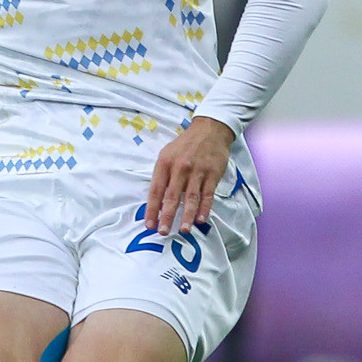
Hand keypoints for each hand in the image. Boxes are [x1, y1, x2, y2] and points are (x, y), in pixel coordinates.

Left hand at [145, 116, 233, 237]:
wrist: (210, 129)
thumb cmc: (185, 145)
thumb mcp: (167, 154)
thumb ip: (162, 175)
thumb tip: (156, 200)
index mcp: (165, 163)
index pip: (156, 190)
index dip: (152, 208)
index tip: (149, 224)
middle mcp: (180, 167)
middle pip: (172, 196)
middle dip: (167, 216)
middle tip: (163, 232)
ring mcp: (197, 171)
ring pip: (191, 197)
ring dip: (186, 215)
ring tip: (183, 230)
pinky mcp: (212, 174)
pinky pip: (208, 194)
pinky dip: (204, 208)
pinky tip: (201, 219)